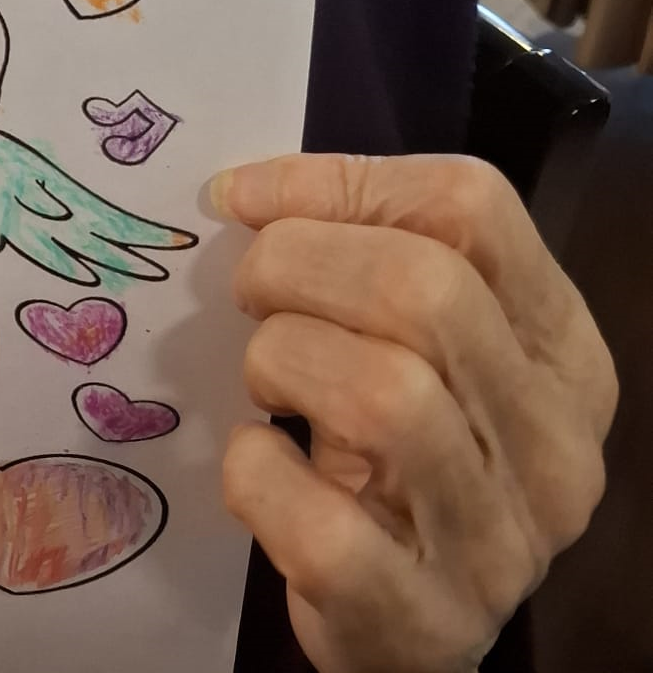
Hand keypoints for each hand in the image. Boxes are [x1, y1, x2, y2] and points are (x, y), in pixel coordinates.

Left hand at [215, 155, 614, 672]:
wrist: (415, 633)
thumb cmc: (405, 456)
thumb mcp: (422, 347)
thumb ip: (373, 256)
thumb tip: (248, 191)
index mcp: (562, 349)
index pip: (471, 207)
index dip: (343, 183)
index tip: (249, 198)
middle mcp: (554, 443)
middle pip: (425, 288)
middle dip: (298, 263)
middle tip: (251, 290)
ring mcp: (499, 542)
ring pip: (382, 395)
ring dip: (280, 359)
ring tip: (263, 376)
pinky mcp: (424, 621)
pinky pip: (322, 525)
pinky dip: (259, 475)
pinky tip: (258, 460)